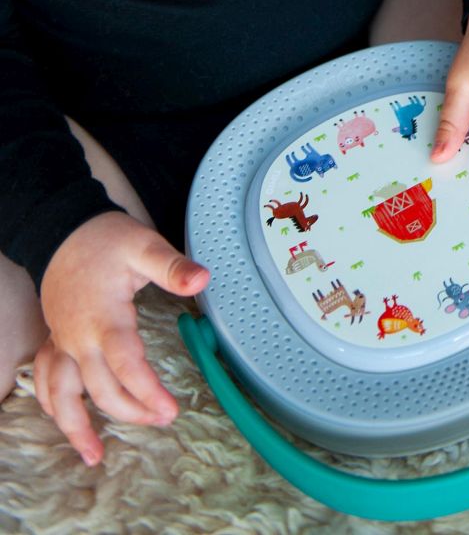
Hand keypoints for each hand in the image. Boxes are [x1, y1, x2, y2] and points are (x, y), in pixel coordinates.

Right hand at [35, 211, 208, 466]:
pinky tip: (66, 423)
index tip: (169, 409)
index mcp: (104, 318)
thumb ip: (173, 267)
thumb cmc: (108, 239)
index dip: (146, 391)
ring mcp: (63, 341)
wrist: (65, 230)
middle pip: (100, 388)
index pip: (124, 365)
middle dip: (130, 410)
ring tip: (95, 455)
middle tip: (163, 420)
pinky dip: (53, 407)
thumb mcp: (145, 245)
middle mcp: (78, 337)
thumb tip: (202, 279)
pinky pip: (47, 382)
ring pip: (63, 395)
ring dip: (77, 426)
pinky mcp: (56, 340)